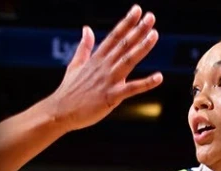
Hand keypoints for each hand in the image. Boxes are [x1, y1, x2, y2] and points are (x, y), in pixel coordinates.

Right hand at [48, 4, 162, 132]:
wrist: (60, 111)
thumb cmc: (69, 91)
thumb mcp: (74, 64)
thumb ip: (84, 47)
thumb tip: (87, 28)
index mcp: (96, 59)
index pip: (114, 36)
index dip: (127, 22)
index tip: (137, 10)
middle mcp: (103, 66)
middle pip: (124, 44)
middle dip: (138, 30)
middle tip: (151, 16)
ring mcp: (108, 80)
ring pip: (128, 60)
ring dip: (142, 47)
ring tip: (154, 34)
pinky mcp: (111, 96)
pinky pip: (132, 89)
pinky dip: (146, 83)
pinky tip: (159, 77)